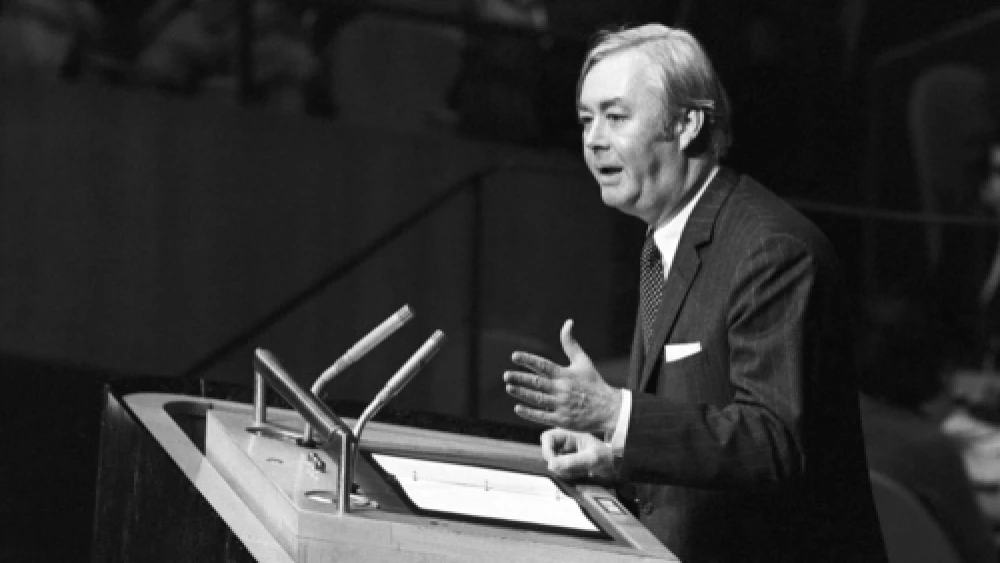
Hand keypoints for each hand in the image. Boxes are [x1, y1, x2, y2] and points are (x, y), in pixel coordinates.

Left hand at [503, 319, 620, 432]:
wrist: (610, 410)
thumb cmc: (594, 384)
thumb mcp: (583, 361)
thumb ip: (570, 343)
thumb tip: (568, 322)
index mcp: (566, 374)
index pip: (544, 365)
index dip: (528, 360)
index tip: (514, 356)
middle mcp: (562, 389)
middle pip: (537, 382)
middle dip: (520, 378)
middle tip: (505, 375)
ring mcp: (562, 405)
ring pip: (537, 399)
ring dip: (522, 393)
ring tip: (509, 387)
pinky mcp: (562, 420)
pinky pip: (543, 416)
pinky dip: (530, 413)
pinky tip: (518, 408)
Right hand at [541, 428, 614, 478]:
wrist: (617, 466)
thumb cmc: (606, 457)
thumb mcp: (590, 458)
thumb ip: (571, 461)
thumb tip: (551, 465)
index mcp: (569, 435)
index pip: (548, 437)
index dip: (546, 449)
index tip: (552, 462)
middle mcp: (565, 444)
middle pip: (548, 452)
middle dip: (556, 463)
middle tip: (567, 470)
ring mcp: (566, 455)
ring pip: (554, 464)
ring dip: (563, 471)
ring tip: (579, 471)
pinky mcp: (569, 465)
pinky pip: (561, 471)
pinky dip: (568, 475)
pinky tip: (580, 474)